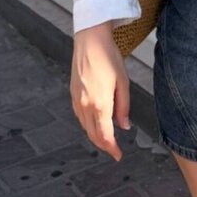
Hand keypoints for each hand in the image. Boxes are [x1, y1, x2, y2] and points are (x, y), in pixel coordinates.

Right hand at [70, 22, 130, 161]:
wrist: (90, 41)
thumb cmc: (108, 57)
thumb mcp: (123, 82)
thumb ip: (123, 107)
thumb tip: (124, 126)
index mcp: (100, 104)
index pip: (105, 136)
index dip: (112, 149)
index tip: (118, 155)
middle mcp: (85, 106)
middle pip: (93, 135)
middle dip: (104, 145)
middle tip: (114, 150)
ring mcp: (76, 100)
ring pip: (85, 127)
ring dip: (95, 136)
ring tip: (107, 138)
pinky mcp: (73, 95)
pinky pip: (80, 117)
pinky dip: (88, 125)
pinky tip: (96, 123)